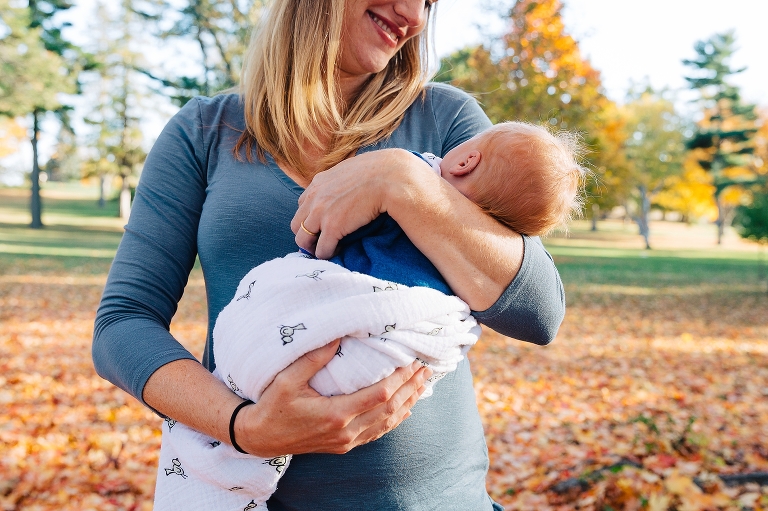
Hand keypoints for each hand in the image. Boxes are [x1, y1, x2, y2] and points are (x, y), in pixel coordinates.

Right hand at [233, 339, 431, 456]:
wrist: (260, 437)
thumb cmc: (272, 405)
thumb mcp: (288, 379)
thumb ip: (314, 358)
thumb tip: (337, 333)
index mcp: (336, 414)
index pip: (379, 395)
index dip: (400, 379)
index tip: (412, 362)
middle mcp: (345, 431)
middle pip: (389, 409)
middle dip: (410, 388)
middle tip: (425, 369)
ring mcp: (346, 441)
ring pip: (386, 423)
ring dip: (407, 404)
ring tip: (422, 385)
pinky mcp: (343, 445)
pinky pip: (376, 433)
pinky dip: (394, 420)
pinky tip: (405, 411)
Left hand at [291, 149, 421, 258]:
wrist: (390, 177)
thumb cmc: (378, 172)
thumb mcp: (351, 169)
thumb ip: (341, 179)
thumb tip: (347, 184)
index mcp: (318, 182)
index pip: (303, 205)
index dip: (310, 217)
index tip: (321, 225)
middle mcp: (314, 197)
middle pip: (297, 223)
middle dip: (306, 234)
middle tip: (320, 241)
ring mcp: (321, 213)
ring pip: (303, 239)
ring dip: (313, 247)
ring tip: (326, 249)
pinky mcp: (332, 228)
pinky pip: (322, 250)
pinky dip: (327, 254)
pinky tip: (338, 252)